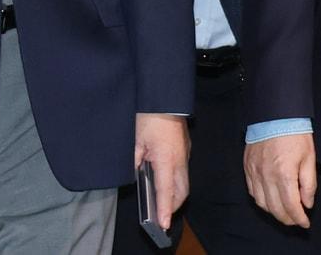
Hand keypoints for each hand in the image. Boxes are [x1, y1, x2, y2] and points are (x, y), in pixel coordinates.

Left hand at [134, 113, 189, 230]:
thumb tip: (135, 173)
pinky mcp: (185, 147)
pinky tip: (163, 176)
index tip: (162, 224)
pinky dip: (175, 179)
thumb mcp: (135, 141)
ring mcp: (185, 153)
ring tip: (161, 198)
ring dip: (175, 192)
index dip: (164, 210)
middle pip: (182, 191)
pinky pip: (183, 169)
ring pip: (184, 180)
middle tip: (161, 214)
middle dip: (173, 205)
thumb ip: (135, 161)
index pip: (166, 192)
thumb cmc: (150, 117)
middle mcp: (180, 159)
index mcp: (166, 159)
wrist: (165, 97)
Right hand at [244, 132, 316, 227]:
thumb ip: (308, 184)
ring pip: (262, 203)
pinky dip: (261, 200)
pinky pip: (252, 191)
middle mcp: (267, 176)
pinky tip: (270, 199)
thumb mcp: (309, 158)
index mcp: (284, 175)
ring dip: (273, 212)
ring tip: (284, 212)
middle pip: (275, 209)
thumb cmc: (295, 134)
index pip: (291, 206)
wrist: (275, 114)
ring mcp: (255, 172)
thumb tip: (307, 203)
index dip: (299, 219)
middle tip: (296, 220)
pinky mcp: (248, 167)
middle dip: (287, 219)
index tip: (305, 223)